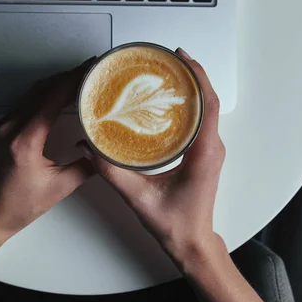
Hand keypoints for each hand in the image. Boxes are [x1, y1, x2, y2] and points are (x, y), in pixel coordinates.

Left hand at [0, 59, 96, 240]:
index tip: (91, 69)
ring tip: (79, 78)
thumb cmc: (18, 205)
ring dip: (56, 83)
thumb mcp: (59, 188)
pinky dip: (44, 94)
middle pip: (42, 89)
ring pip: (32, 93)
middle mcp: (10, 127)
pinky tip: (58, 95)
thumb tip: (103, 150)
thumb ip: (85, 167)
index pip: (52, 98)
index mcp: (25, 141)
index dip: (74, 80)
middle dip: (68, 76)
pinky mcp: (1, 129)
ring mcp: (3, 126)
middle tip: (91, 71)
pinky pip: (25, 102)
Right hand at [78, 48, 225, 265]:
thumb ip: (112, 172)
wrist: (191, 243)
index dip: (197, 77)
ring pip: (205, 110)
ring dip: (190, 89)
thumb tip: (90, 148)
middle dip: (191, 76)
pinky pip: (200, 121)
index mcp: (204, 153)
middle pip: (208, 101)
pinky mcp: (203, 154)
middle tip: (168, 60)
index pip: (208, 105)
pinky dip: (189, 105)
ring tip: (167, 74)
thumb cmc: (175, 224)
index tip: (181, 58)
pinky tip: (169, 101)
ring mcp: (209, 151)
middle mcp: (211, 148)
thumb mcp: (138, 198)